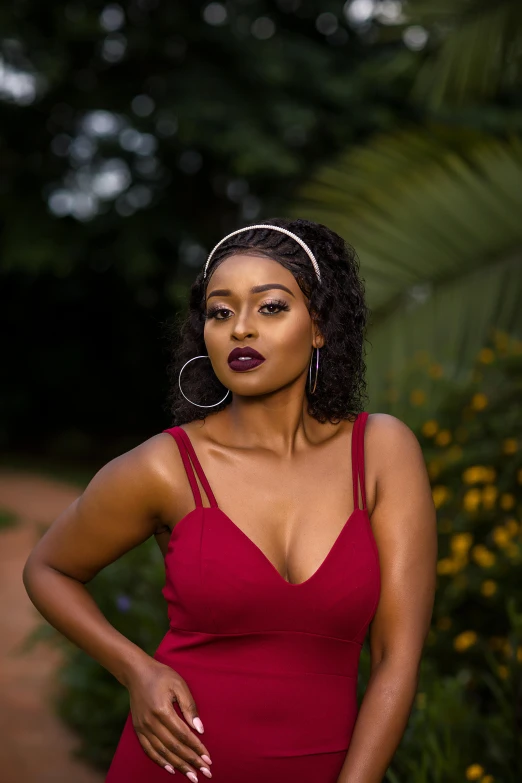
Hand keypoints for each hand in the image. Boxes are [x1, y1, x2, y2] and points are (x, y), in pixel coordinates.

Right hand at [126, 658, 212, 779]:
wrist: (137, 673)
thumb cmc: (162, 676)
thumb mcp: (179, 685)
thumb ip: (190, 707)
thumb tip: (200, 729)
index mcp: (163, 710)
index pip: (183, 735)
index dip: (196, 748)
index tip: (208, 759)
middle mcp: (151, 722)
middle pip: (174, 747)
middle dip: (191, 761)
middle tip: (206, 773)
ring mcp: (143, 727)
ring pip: (162, 752)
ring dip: (178, 766)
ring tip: (192, 776)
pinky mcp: (138, 729)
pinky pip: (149, 750)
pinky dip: (160, 761)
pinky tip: (171, 769)